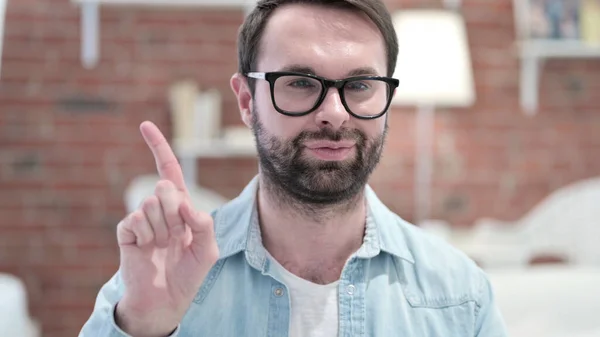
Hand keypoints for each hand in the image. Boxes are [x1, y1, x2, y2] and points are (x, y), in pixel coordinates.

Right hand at [115, 121, 218, 336]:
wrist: (166, 299)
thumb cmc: (189, 272)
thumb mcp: (208, 248)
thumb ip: (203, 223)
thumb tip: (183, 203)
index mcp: (180, 206)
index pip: (168, 171)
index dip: (159, 148)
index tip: (145, 125)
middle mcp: (159, 208)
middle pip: (165, 187)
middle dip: (175, 213)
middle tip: (177, 236)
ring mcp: (142, 218)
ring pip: (151, 204)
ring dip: (163, 229)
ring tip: (163, 246)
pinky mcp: (126, 230)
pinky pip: (137, 220)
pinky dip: (147, 237)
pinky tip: (147, 249)